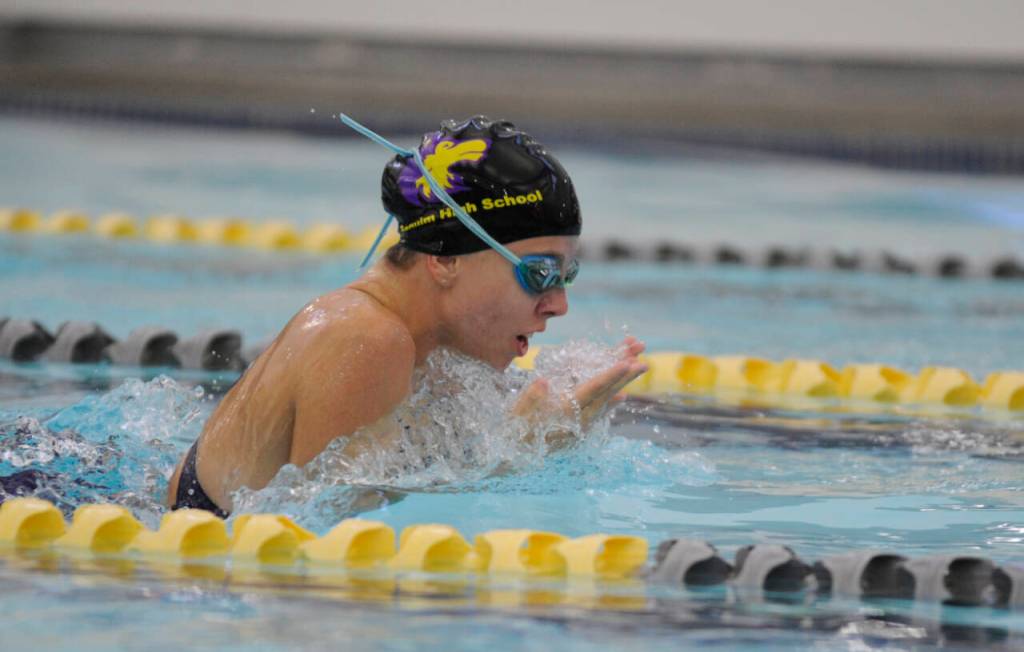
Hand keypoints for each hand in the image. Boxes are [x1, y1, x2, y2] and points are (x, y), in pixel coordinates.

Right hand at [512, 337, 647, 445]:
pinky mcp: (579, 428)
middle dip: (625, 376)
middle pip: (607, 394)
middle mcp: (580, 420)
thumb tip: (542, 382)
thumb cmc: (514, 429)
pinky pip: (600, 411)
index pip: (593, 390)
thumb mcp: (518, 412)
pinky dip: (611, 400)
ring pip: (606, 401)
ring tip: (635, 368)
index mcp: (567, 412)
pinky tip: (620, 395)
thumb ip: (532, 397)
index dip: (611, 375)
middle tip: (644, 361)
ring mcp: (582, 425)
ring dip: (621, 383)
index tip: (628, 363)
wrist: (514, 456)